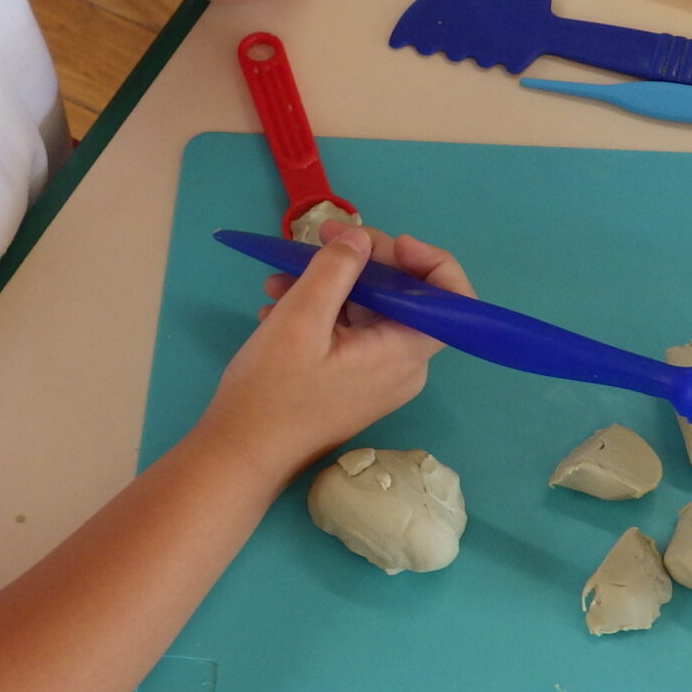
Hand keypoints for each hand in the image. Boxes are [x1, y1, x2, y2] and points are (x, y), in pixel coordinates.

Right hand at [194, 225, 474, 483]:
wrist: (240, 453)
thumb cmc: (273, 391)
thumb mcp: (299, 319)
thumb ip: (335, 270)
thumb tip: (361, 237)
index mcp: (402, 354)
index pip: (451, 302)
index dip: (429, 262)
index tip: (384, 243)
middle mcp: (400, 365)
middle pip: (401, 297)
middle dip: (358, 262)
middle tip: (315, 238)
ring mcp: (375, 375)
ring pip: (366, 310)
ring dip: (326, 285)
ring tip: (277, 278)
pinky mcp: (351, 380)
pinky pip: (347, 332)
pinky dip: (318, 310)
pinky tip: (275, 305)